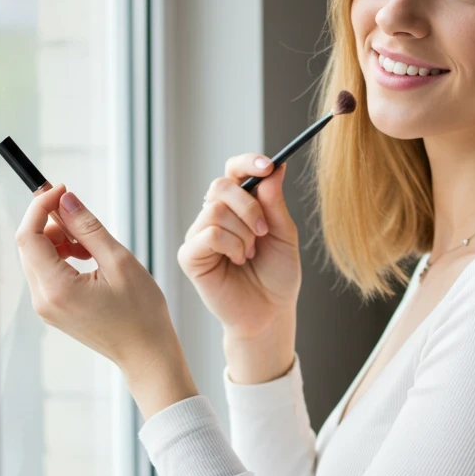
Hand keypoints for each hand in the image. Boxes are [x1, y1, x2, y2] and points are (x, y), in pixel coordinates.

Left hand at [15, 182, 178, 375]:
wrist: (146, 354)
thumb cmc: (141, 314)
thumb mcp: (119, 261)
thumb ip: (88, 227)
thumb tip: (66, 199)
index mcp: (57, 288)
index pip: (28, 236)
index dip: (40, 206)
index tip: (61, 189)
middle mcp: (43, 300)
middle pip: (30, 245)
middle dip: (52, 224)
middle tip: (83, 218)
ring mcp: (46, 307)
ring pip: (38, 257)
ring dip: (59, 240)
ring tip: (92, 245)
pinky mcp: (54, 309)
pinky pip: (47, 272)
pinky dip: (63, 257)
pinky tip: (89, 258)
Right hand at [177, 153, 300, 337]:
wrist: (271, 312)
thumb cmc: (276, 275)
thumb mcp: (284, 234)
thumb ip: (275, 202)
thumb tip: (275, 167)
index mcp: (237, 206)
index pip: (233, 170)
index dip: (247, 163)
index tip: (268, 165)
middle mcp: (214, 215)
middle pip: (221, 185)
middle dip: (249, 206)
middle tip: (263, 231)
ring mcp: (199, 235)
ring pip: (215, 210)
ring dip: (243, 233)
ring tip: (250, 253)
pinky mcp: (190, 255)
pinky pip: (209, 233)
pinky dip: (232, 246)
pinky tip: (238, 261)